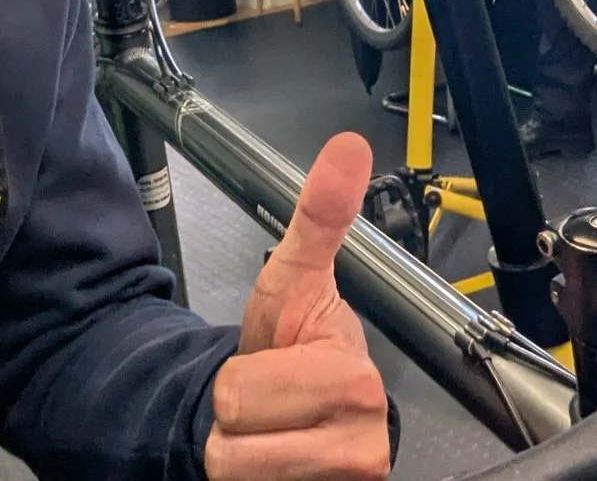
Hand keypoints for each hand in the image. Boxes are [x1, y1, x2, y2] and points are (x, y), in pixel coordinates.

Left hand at [204, 133, 390, 479]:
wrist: (301, 413)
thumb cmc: (295, 348)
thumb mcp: (294, 279)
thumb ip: (318, 217)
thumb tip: (347, 148)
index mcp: (355, 382)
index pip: (240, 395)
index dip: (240, 381)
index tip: (274, 369)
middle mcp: (363, 445)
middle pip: (234, 437)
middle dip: (237, 417)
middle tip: (268, 402)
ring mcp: (347, 480)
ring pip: (235, 473)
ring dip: (239, 453)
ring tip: (270, 430)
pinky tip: (273, 461)